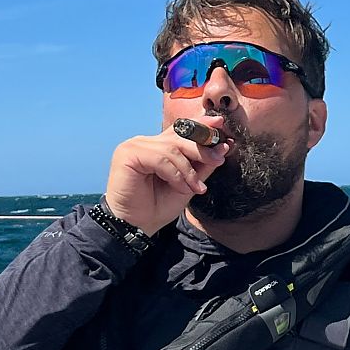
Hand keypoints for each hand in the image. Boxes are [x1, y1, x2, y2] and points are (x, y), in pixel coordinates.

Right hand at [104, 120, 230, 235]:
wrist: (136, 226)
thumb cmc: (158, 206)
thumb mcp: (188, 184)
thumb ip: (202, 166)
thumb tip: (222, 147)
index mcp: (158, 146)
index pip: (181, 129)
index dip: (200, 125)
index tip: (220, 123)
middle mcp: (146, 142)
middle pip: (179, 135)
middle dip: (202, 148)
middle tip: (217, 160)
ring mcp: (135, 146)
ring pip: (172, 149)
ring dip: (188, 170)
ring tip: (194, 188)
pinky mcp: (127, 154)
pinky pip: (160, 158)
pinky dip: (175, 174)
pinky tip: (180, 187)